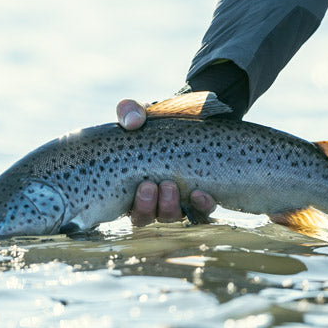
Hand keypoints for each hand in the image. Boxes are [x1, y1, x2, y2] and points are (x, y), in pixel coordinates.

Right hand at [116, 99, 217, 225]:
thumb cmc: (159, 122)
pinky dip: (201, 206)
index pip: (126, 207)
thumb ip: (129, 111)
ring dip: (169, 206)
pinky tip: (202, 194)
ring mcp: (176, 199)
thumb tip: (132, 122)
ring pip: (170, 216)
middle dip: (147, 206)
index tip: (143, 184)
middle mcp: (152, 198)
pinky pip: (200, 211)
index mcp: (132, 183)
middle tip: (151, 185)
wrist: (193, 120)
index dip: (135, 205)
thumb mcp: (141, 113)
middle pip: (145, 216)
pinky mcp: (199, 198)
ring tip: (171, 186)